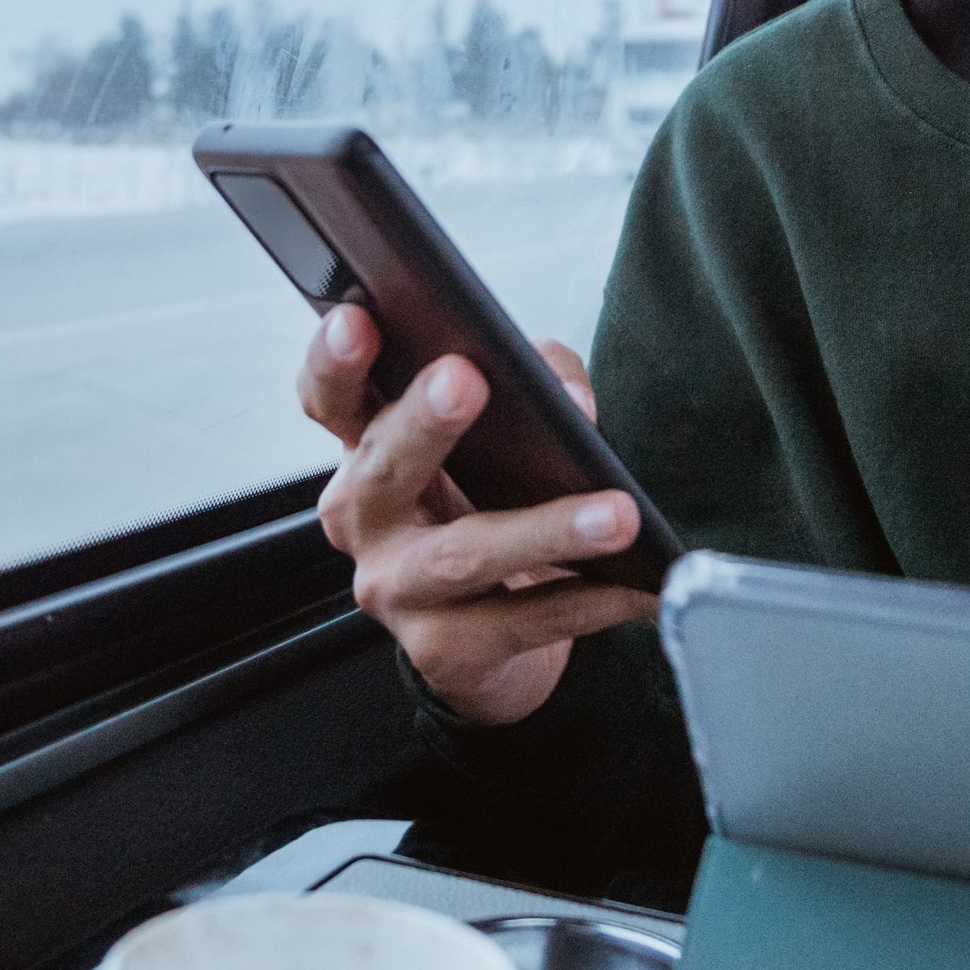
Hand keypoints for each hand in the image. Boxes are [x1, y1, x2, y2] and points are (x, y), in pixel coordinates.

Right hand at [296, 303, 654, 725]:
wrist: (487, 642)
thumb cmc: (490, 507)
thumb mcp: (501, 438)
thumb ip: (538, 385)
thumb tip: (572, 402)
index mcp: (365, 448)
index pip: (330, 397)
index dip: (335, 359)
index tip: (358, 319)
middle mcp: (363, 518)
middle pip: (384, 466)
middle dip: (425, 422)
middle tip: (467, 380)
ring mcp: (395, 589)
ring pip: (464, 554)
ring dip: (545, 529)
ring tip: (616, 512)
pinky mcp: (443, 650)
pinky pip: (524, 621)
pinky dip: (591, 600)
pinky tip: (639, 584)